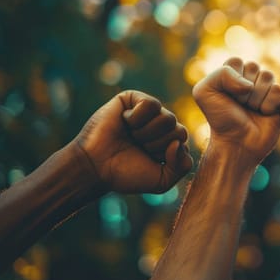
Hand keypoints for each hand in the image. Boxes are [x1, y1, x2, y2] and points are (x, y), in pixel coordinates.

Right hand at [74, 90, 192, 193]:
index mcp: (170, 142)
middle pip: (178, 130)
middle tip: (138, 147)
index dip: (166, 155)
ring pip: (168, 119)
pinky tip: (125, 122)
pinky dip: (138, 118)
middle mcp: (161, 126)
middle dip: (157, 145)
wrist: (96, 166)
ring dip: (147, 133)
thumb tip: (179, 143)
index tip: (147, 159)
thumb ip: (182, 167)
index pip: (184, 143)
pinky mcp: (133, 99)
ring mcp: (149, 112)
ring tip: (132, 136)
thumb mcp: (162, 181)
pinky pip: (151, 104)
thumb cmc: (126, 174)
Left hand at [192, 58, 279, 163]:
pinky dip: (268, 104)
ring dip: (256, 97)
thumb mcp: (205, 92)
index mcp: (232, 72)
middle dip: (244, 90)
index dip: (231, 79)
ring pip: (267, 76)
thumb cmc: (220, 119)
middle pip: (254, 67)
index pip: (236, 62)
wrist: (236, 143)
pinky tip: (263, 114)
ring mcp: (266, 88)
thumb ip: (221, 74)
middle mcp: (250, 77)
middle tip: (240, 105)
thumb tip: (249, 83)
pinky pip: (278, 90)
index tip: (226, 95)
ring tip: (251, 110)